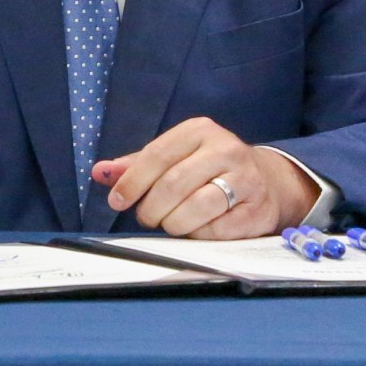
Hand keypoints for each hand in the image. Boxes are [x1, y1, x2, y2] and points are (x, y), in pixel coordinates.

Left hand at [91, 117, 317, 238]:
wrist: (266, 181)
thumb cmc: (208, 169)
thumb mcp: (175, 157)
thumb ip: (137, 165)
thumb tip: (99, 172)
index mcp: (200, 130)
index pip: (156, 155)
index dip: (131, 182)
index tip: (116, 201)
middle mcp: (226, 148)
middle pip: (173, 184)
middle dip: (151, 208)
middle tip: (147, 218)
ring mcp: (246, 178)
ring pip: (196, 208)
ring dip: (174, 224)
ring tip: (171, 224)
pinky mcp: (258, 209)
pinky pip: (217, 230)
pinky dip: (199, 235)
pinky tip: (197, 230)